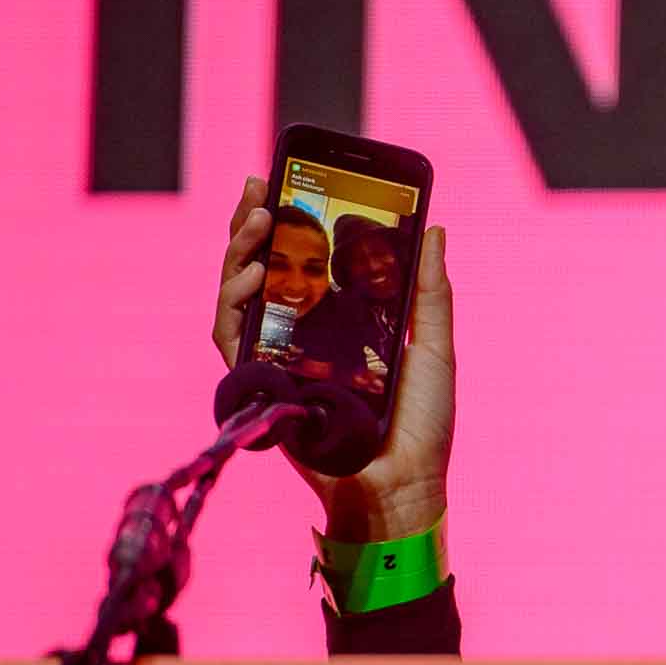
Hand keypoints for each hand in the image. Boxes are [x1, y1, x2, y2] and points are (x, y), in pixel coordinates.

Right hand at [214, 176, 454, 539]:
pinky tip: (249, 277)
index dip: (286, 220)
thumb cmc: (422, 424)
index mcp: (340, 320)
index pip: (303, 259)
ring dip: (239, 255)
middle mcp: (302, 336)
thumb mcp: (434, 347)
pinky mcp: (261, 387)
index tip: (282, 177)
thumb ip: (430, 291)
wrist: (403, 487)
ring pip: (238, 298)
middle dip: (253, 225)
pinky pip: (231, 340)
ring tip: (256, 222)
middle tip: (260, 188)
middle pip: (262, 270)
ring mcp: (277, 360)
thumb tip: (433, 227)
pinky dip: (233, 306)